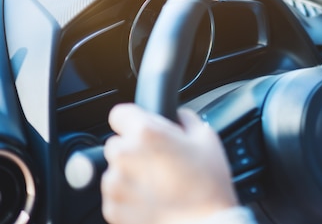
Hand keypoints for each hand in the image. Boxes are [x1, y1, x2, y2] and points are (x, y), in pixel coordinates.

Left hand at [101, 104, 239, 223]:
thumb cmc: (208, 185)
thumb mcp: (207, 138)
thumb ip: (186, 119)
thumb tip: (177, 116)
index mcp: (146, 133)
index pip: (120, 113)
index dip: (134, 119)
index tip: (142, 128)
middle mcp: (125, 156)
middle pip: (117, 143)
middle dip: (134, 148)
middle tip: (159, 160)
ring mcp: (115, 185)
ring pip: (115, 170)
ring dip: (130, 173)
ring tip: (158, 183)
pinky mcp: (112, 209)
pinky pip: (116, 194)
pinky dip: (129, 195)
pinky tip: (153, 199)